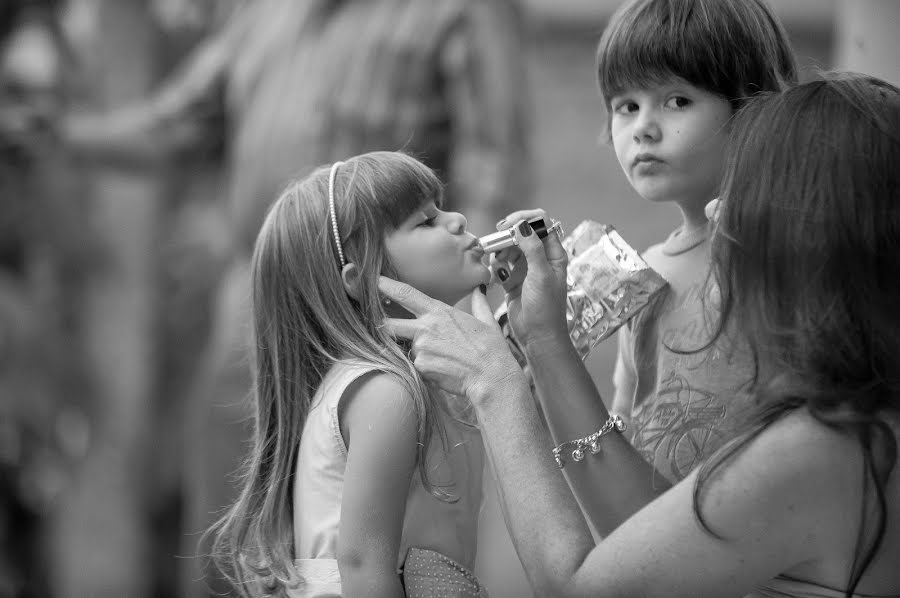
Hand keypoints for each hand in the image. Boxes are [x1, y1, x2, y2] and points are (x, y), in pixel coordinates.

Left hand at [378, 277, 525, 402]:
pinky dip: (425, 369)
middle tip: (383, 329)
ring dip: (416, 353)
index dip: (387, 286)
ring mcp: (422, 348)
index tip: (375, 282)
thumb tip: (479, 290)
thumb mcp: (487, 321)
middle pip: (389, 325)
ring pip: (407, 349)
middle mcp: (426, 328)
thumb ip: (478, 303)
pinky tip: (444, 371)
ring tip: (442, 360)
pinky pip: (416, 367)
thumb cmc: (491, 349)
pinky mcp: (421, 367)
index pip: (406, 294)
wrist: (491, 377)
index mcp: (440, 312)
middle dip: (382, 327)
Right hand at [490, 209, 568, 348]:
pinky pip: (501, 265)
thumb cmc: (545, 308)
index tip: (507, 225)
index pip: (541, 223)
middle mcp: (540, 258)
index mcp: (553, 253)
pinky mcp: (513, 279)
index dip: (524, 219)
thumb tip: (522, 225)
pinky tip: (498, 279)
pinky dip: (496, 268)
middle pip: (521, 233)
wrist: (538, 336)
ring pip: (509, 248)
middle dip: (507, 236)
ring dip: (500, 253)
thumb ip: (532, 248)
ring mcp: (526, 268)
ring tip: (499, 268)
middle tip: (495, 243)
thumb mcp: (540, 275)